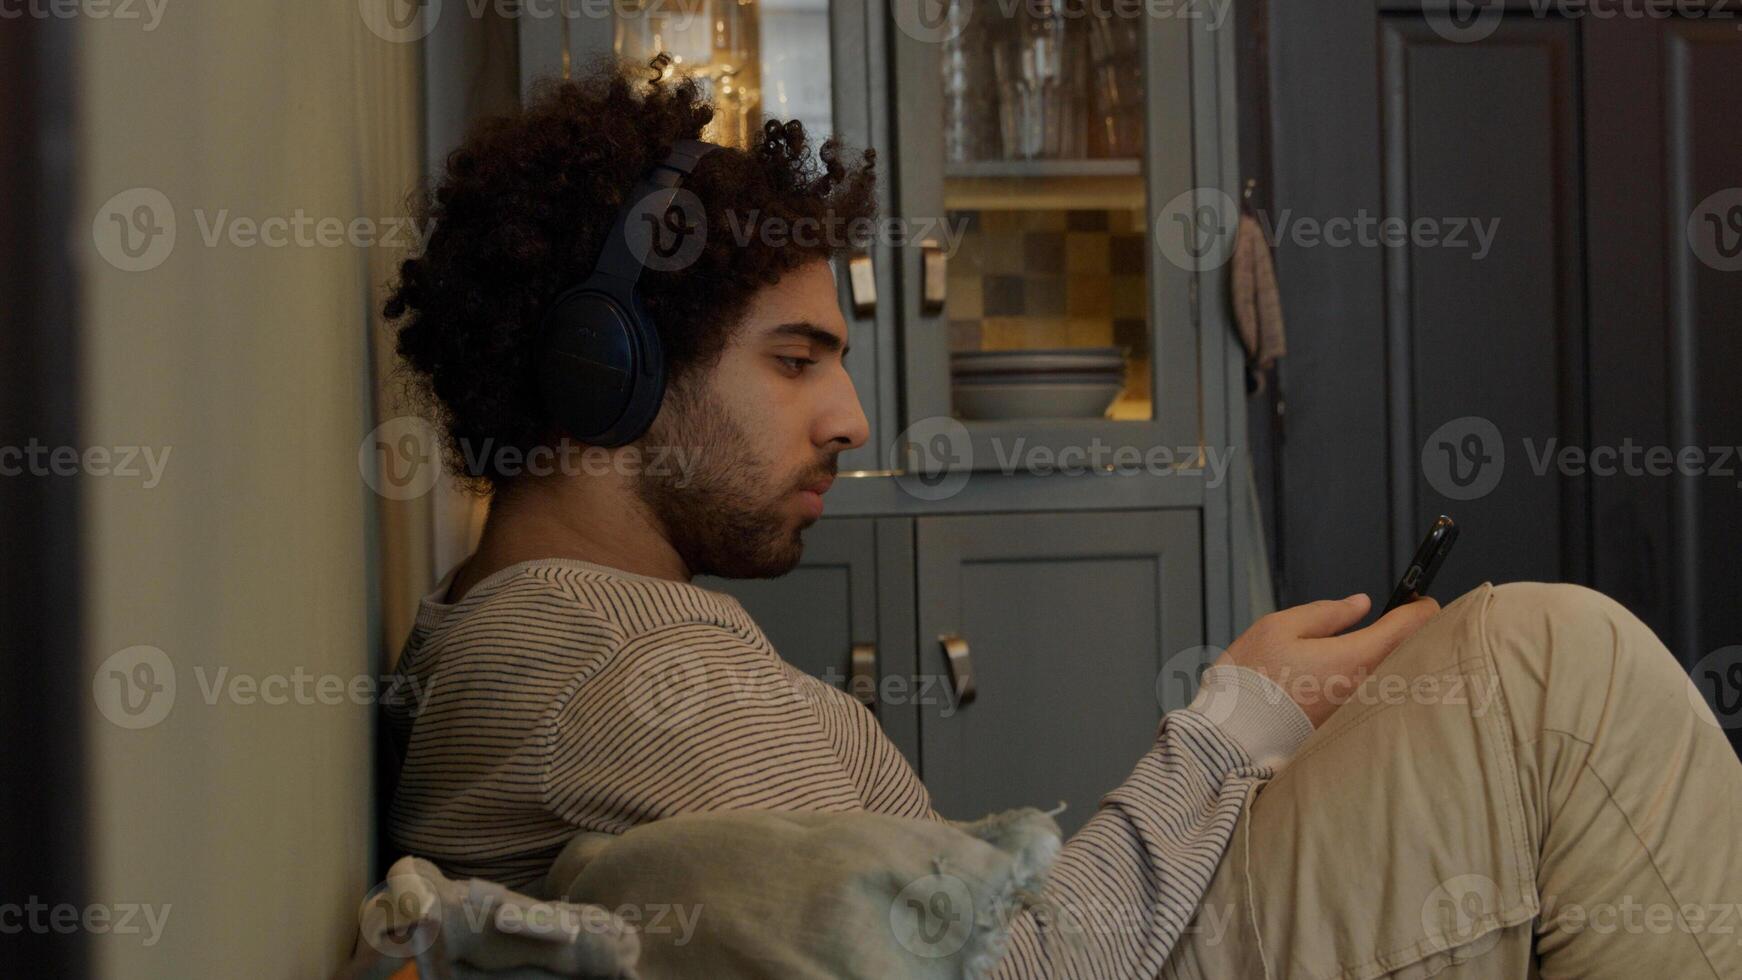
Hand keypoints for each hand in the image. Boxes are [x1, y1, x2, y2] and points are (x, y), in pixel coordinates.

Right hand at [1214, 593, 1439, 727]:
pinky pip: (1373, 696)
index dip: (1421, 607)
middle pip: (1410, 654)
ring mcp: (1358, 711)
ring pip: (1393, 676)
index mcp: (1354, 657)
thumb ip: (1326, 613)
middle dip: (1412, 634)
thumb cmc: (1251, 680)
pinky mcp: (1345, 726)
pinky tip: (1352, 673)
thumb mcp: (1280, 628)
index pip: (1410, 626)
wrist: (1233, 734)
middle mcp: (1365, 688)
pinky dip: (1375, 679)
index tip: (1417, 599)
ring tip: (1374, 643)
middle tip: (1397, 618)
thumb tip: (1359, 604)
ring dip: (1393, 658)